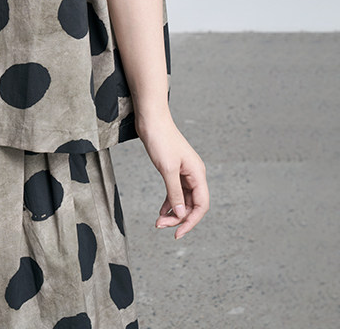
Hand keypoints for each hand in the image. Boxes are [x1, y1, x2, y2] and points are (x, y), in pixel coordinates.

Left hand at [135, 113, 208, 238]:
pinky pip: (175, 191)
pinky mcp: (173, 169)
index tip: (178, 232)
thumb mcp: (167, 169)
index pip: (201, 205)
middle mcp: (194, 174)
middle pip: (192, 204)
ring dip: (173, 212)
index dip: (191, 221)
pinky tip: (162, 211)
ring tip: (159, 222)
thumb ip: (174, 192)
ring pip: (183, 199)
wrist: (151, 119)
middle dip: (179, 217)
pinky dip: (169, 202)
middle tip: (161, 226)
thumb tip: (181, 214)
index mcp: (198, 174)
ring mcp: (184, 172)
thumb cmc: (160, 139)